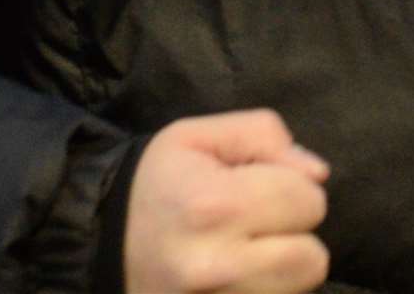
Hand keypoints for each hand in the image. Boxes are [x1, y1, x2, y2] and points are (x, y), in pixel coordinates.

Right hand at [124, 108, 329, 292]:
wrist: (97, 246)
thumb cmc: (154, 183)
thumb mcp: (197, 136)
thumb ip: (263, 136)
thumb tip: (317, 173)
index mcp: (214, 206)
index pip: (308, 200)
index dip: (292, 186)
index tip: (257, 187)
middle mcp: (217, 267)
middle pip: (312, 258)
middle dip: (294, 234)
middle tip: (256, 224)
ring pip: (297, 292)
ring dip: (283, 269)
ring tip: (247, 252)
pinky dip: (266, 291)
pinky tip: (238, 277)